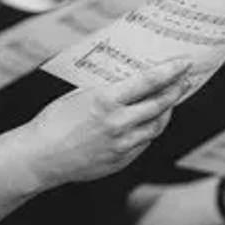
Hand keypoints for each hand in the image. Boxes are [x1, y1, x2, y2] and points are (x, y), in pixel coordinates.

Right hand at [24, 58, 191, 186]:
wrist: (40, 157)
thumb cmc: (55, 122)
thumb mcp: (81, 95)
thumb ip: (108, 90)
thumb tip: (132, 82)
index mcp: (107, 100)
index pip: (149, 81)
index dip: (171, 71)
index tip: (184, 63)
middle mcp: (119, 123)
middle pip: (160, 104)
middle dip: (176, 91)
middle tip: (184, 82)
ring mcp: (122, 144)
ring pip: (156, 126)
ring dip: (166, 112)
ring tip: (169, 102)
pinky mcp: (121, 161)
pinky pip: (144, 142)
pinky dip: (149, 130)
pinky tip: (148, 123)